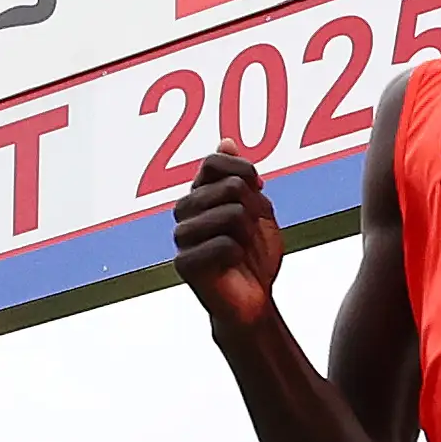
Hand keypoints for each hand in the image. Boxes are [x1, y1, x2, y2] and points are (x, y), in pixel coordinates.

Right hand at [174, 143, 284, 331]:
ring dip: (252, 235)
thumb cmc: (254, 254)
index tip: (257, 192)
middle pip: (231, 188)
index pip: (215, 162)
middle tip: (252, 233)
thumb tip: (225, 142)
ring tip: (245, 251)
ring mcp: (182, 237)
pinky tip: (233, 266)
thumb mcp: (257, 208)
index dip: (244, 173)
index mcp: (199, 193)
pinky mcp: (184, 264)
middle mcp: (185, 211)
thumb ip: (239, 176)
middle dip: (256, 210)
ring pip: (233, 214)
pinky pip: (226, 245)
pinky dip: (241, 255)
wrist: (254, 299)